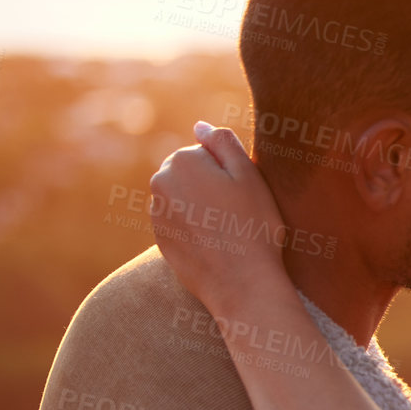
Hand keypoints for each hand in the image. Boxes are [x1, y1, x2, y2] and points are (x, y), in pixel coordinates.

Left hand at [149, 122, 289, 316]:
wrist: (240, 283)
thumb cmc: (253, 227)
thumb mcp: (249, 175)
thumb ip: (223, 143)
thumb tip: (199, 126)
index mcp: (182, 161)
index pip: (206, 154)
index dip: (229, 172)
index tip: (243, 194)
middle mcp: (161, 183)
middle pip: (191, 174)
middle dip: (211, 187)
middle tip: (238, 213)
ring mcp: (157, 214)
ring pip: (185, 199)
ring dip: (203, 208)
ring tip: (228, 231)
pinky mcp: (161, 239)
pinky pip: (180, 223)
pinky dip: (196, 229)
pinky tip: (216, 244)